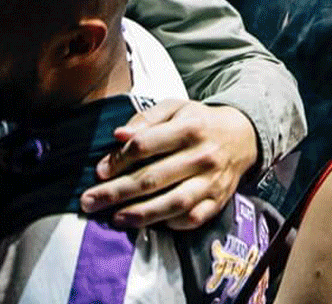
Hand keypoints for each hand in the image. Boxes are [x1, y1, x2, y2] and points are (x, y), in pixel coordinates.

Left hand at [81, 100, 258, 228]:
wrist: (242, 137)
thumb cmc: (198, 121)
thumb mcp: (175, 108)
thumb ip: (145, 118)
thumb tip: (117, 135)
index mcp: (189, 127)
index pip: (145, 145)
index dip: (118, 160)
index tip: (99, 172)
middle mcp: (202, 155)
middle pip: (153, 178)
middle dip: (117, 192)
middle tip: (89, 202)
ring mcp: (212, 181)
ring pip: (173, 203)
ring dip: (141, 214)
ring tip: (115, 219)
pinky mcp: (219, 201)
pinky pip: (193, 219)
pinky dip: (171, 223)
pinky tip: (151, 223)